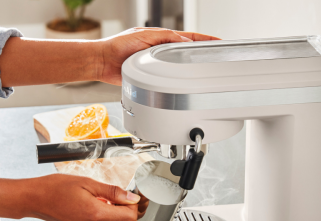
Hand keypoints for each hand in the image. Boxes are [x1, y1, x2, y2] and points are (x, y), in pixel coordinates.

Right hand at [27, 174, 141, 220]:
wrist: (37, 199)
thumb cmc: (56, 188)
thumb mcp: (87, 183)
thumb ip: (112, 191)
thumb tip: (131, 197)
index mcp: (96, 214)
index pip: (130, 217)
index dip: (132, 203)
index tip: (127, 193)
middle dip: (130, 212)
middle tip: (121, 198)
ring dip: (124, 220)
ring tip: (114, 204)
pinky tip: (105, 209)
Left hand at [98, 27, 219, 84]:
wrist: (102, 62)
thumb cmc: (117, 46)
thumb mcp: (144, 37)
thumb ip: (165, 39)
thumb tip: (184, 42)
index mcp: (161, 38)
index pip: (188, 38)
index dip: (204, 40)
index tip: (218, 42)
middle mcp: (159, 50)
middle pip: (186, 53)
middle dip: (201, 54)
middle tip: (217, 58)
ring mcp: (155, 64)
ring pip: (177, 66)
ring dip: (190, 69)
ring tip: (205, 71)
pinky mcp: (149, 76)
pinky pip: (166, 78)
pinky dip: (176, 80)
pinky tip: (184, 83)